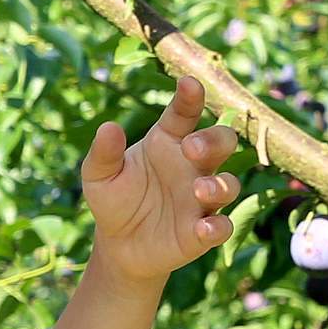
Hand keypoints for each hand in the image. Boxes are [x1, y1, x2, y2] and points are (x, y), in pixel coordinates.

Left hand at [81, 79, 241, 279]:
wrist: (118, 245)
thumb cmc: (113, 199)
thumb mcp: (98, 175)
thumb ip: (103, 153)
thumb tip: (108, 127)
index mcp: (167, 141)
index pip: (184, 113)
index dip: (190, 97)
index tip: (189, 83)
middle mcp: (192, 165)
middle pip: (221, 141)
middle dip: (214, 140)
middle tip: (191, 148)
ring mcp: (202, 198)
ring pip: (229, 183)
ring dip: (219, 185)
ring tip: (199, 190)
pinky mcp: (202, 231)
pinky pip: (222, 226)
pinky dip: (217, 226)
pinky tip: (204, 227)